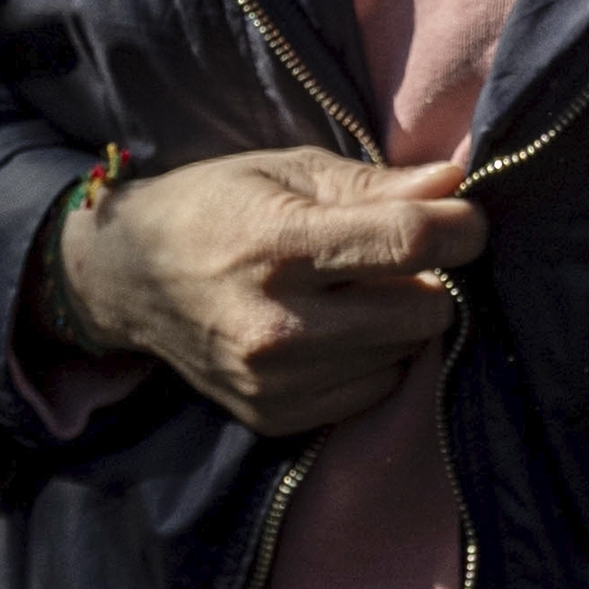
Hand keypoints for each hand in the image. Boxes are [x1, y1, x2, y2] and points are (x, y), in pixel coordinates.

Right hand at [52, 149, 481, 436]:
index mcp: (280, 246)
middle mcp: (278, 324)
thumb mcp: (286, 171)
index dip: (459, 228)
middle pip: (425, 309)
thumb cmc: (214, 207)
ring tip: (351, 292)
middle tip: (393, 257)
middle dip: (429, 277)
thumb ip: (374, 183)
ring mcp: (276, 381)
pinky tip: (335, 331)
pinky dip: (373, 359)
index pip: (409, 243)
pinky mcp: (276, 417)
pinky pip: (376, 391)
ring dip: (399, 319)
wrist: (125, 279)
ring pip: (407, 352)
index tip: (463, 218)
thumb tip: (452, 184)